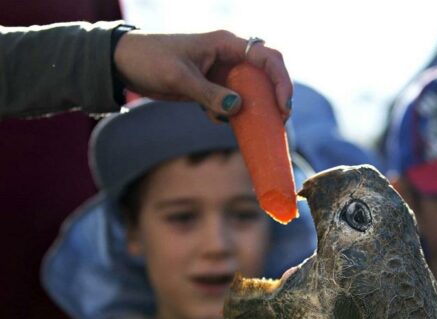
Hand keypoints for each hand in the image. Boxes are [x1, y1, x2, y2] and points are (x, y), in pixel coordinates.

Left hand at [113, 29, 292, 120]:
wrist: (125, 63)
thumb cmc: (150, 60)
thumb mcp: (179, 77)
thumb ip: (209, 94)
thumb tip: (237, 110)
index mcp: (226, 44)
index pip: (267, 57)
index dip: (281, 81)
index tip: (282, 106)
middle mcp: (229, 57)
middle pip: (266, 75)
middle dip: (275, 98)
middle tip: (279, 121)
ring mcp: (222, 73)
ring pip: (251, 92)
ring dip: (254, 110)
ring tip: (254, 127)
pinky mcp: (213, 87)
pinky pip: (232, 103)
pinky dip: (231, 115)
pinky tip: (214, 119)